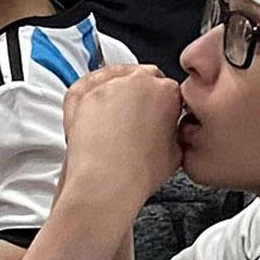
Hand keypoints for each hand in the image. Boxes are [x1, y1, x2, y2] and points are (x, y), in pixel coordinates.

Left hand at [59, 62, 186, 214]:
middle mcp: (138, 80)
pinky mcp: (83, 92)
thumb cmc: (138, 171)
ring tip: (114, 119)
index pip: (169, 89)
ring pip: (114, 78)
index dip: (163, 105)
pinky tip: (95, 111)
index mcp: (167, 91)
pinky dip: (90, 94)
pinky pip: (87, 85)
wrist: (107, 182)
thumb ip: (174, 130)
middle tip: (136, 117)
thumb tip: (168, 131)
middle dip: (141, 94)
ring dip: (116, 93)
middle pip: (142, 78)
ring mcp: (109, 84)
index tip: (157, 117)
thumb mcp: (176, 151)